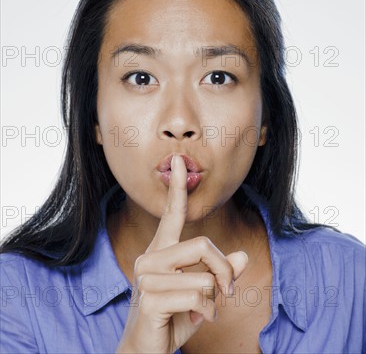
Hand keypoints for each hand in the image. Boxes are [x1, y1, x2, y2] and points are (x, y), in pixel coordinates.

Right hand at [115, 154, 247, 353]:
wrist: (145, 353)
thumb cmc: (173, 320)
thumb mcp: (202, 295)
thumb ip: (219, 274)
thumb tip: (243, 257)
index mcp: (161, 252)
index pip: (171, 214)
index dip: (177, 188)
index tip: (179, 161)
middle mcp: (150, 258)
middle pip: (203, 245)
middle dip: (224, 271)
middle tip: (227, 292)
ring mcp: (147, 278)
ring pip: (205, 276)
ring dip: (214, 299)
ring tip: (204, 311)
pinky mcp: (151, 299)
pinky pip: (199, 296)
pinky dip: (208, 312)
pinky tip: (198, 320)